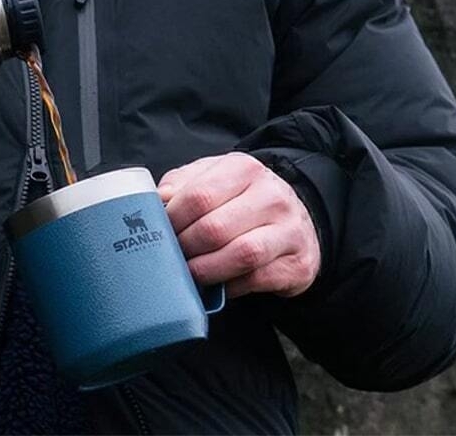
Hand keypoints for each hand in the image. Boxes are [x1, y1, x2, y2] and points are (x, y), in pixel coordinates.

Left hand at [158, 152, 320, 298]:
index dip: (172, 219)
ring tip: (188, 274)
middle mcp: (271, 196)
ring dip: (206, 270)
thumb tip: (156, 200)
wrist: (298, 217)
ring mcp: (289, 231)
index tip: (158, 232)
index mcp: (244, 168)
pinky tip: (216, 286)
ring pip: (240, 255)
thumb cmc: (242, 197)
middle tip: (170, 256)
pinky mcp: (298, 264)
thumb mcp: (213, 177)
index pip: (198, 196)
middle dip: (185, 247)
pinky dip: (230, 287)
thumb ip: (183, 184)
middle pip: (215, 228)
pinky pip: (256, 280)